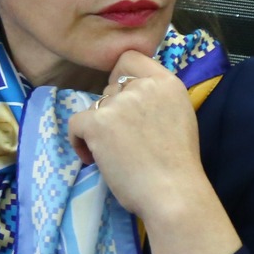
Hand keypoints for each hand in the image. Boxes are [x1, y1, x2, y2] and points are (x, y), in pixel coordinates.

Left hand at [66, 50, 241, 253]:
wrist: (174, 195)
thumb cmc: (178, 167)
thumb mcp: (178, 118)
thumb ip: (155, 101)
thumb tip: (126, 99)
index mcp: (167, 83)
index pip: (130, 58)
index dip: (120, 78)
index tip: (124, 103)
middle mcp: (143, 86)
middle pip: (110, 88)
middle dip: (112, 112)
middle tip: (125, 142)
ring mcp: (119, 102)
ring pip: (94, 107)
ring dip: (98, 129)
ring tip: (115, 155)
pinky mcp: (98, 122)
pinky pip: (75, 124)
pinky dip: (79, 142)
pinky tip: (94, 159)